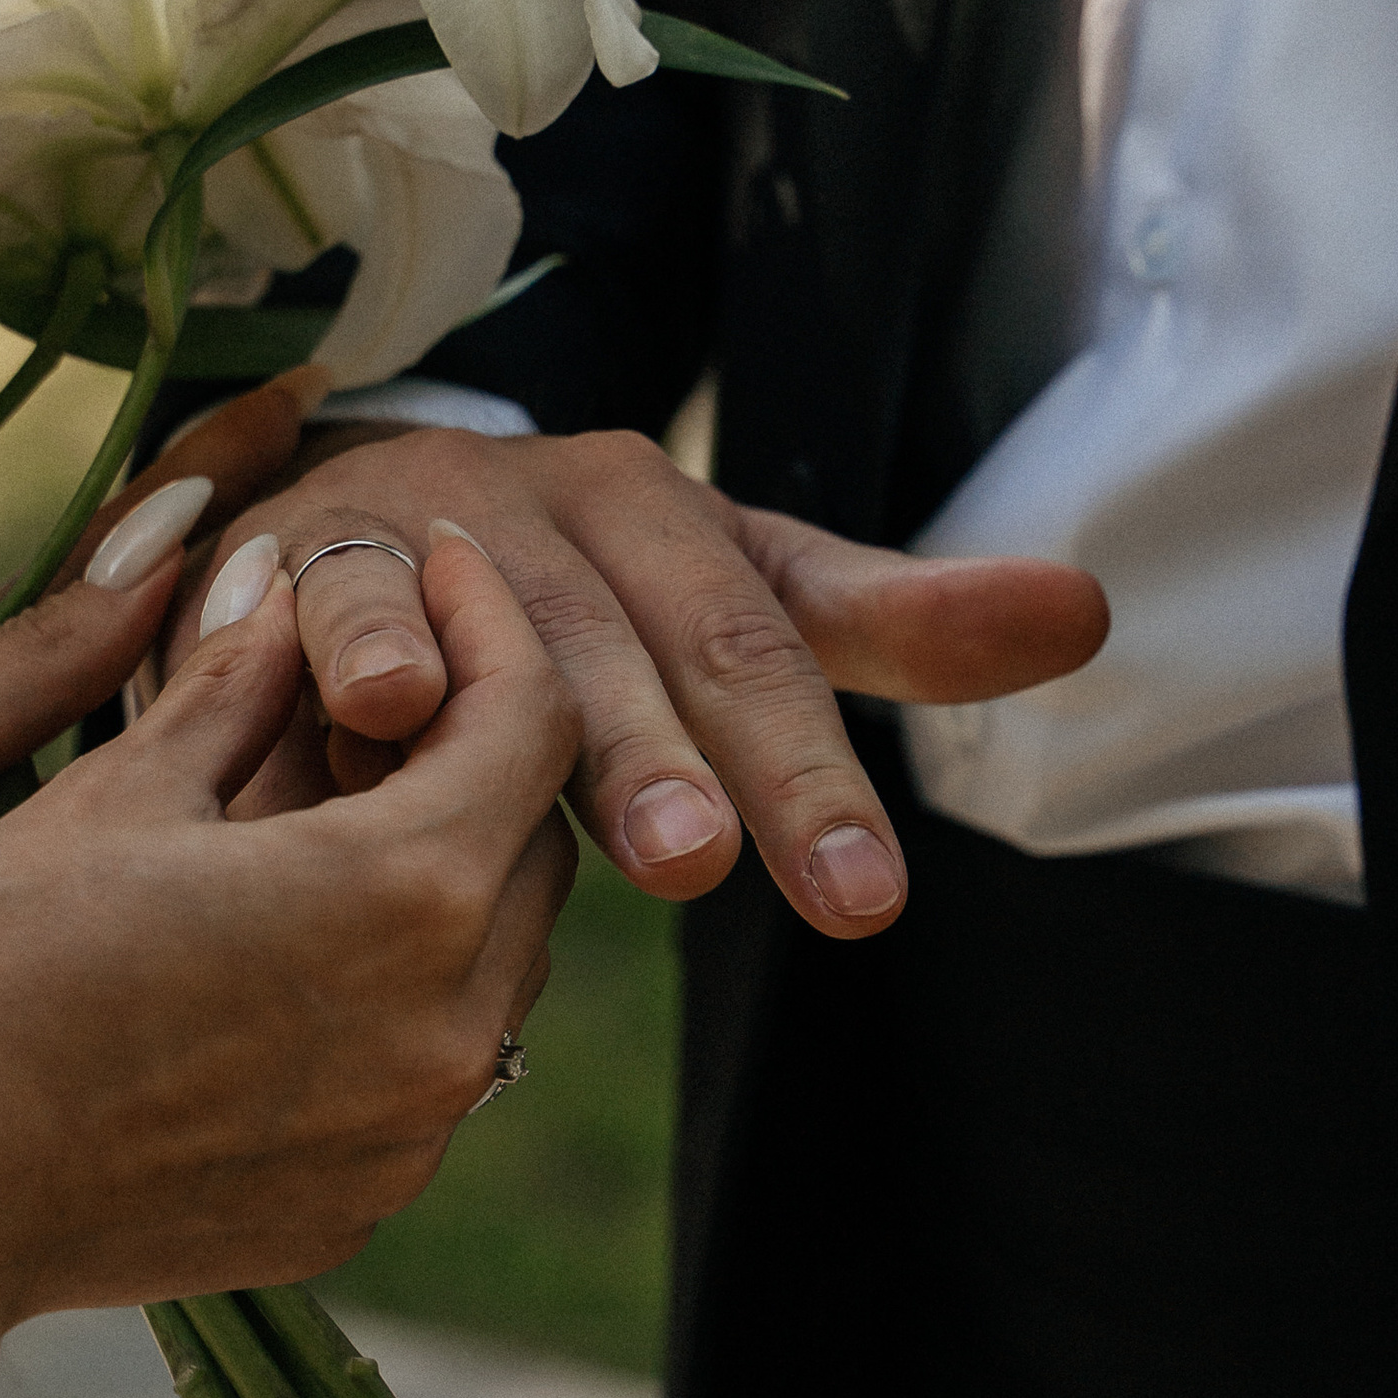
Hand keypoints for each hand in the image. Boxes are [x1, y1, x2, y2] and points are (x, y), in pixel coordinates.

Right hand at [0, 530, 576, 1397]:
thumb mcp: (114, 792)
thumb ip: (234, 685)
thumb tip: (284, 591)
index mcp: (403, 892)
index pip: (525, 718)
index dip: (486, 619)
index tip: (432, 565)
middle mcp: (449, 1026)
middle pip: (527, 845)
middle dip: (468, 747)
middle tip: (359, 687)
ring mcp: (409, 1134)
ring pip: (488, 962)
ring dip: (433, 871)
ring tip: (311, 808)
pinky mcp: (358, 1203)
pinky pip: (421, 1064)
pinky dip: (389, 987)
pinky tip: (280, 945)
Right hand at [167, 423, 1109, 935]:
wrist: (363, 495)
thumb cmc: (579, 583)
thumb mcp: (735, 594)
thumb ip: (890, 622)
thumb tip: (1090, 608)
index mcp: (679, 526)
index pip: (767, 649)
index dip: (812, 770)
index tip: (863, 902)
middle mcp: (570, 513)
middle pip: (648, 643)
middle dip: (677, 756)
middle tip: (704, 866)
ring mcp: (441, 523)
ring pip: (508, 622)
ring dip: (539, 714)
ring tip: (574, 826)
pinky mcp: (307, 545)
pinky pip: (340, 591)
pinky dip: (362, 640)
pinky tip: (381, 706)